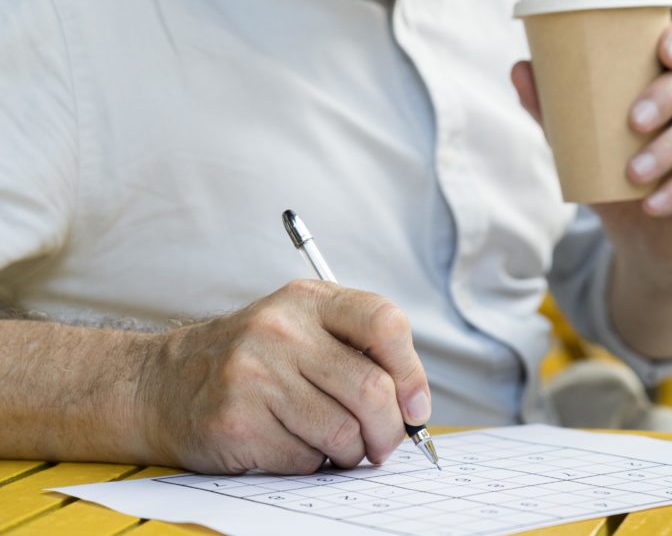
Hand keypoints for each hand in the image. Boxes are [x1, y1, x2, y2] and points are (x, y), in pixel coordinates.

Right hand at [138, 280, 430, 473]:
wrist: (163, 383)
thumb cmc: (253, 360)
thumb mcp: (304, 327)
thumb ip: (360, 351)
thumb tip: (414, 408)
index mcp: (309, 299)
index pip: (384, 322)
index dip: (412, 373)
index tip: (416, 408)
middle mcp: (281, 329)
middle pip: (372, 389)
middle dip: (390, 430)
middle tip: (384, 444)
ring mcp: (255, 374)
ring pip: (344, 433)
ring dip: (350, 452)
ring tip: (332, 444)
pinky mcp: (237, 421)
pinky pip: (306, 460)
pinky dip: (310, 463)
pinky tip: (289, 444)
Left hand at [511, 14, 671, 271]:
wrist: (643, 236)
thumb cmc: (614, 173)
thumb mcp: (582, 144)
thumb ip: (555, 110)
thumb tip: (520, 69)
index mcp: (671, 78)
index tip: (664, 49)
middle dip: (668, 94)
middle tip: (633, 121)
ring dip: (669, 148)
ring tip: (633, 173)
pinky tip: (653, 204)